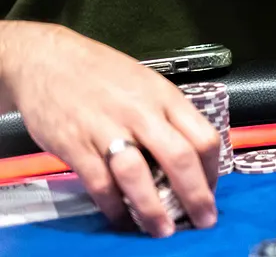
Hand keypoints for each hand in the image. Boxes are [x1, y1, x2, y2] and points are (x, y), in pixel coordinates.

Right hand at [0, 23, 219, 235]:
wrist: (48, 60)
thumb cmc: (102, 73)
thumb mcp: (147, 84)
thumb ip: (166, 116)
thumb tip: (188, 156)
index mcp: (165, 97)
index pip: (204, 137)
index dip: (212, 171)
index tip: (211, 192)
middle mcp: (141, 112)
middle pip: (179, 158)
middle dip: (195, 195)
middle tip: (202, 220)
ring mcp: (107, 128)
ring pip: (138, 175)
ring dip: (153, 208)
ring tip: (163, 230)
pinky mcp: (76, 144)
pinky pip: (100, 181)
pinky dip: (112, 205)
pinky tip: (120, 217)